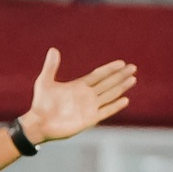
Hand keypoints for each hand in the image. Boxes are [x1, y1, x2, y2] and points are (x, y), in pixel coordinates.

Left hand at [19, 47, 136, 144]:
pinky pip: (106, 111)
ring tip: (132, 79)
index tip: (122, 62)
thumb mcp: (44, 82)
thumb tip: (53, 49)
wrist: (39, 123)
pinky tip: (125, 100)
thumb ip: (51, 66)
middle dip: (120, 75)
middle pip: (107, 83)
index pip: (98, 75)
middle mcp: (86, 96)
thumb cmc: (40, 103)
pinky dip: (115, 106)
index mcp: (78, 86)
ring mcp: (89, 107)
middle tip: (133, 67)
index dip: (110, 69)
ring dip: (121, 87)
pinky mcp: (89, 119)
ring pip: (110, 95)